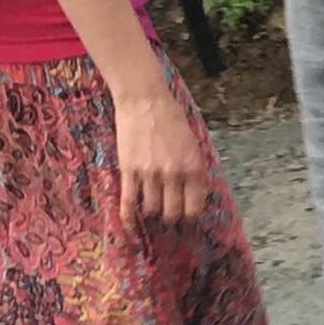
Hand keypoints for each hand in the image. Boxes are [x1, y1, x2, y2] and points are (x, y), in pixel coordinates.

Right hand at [111, 76, 208, 229]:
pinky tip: (129, 224)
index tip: (185, 215)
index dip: (190, 215)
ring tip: (150, 207)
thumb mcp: (192, 145)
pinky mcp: (130, 170)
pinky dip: (129, 217)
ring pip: (151, 210)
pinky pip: (129, 202)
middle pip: (172, 213)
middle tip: (166, 212)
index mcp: (193, 168)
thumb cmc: (170, 119)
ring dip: (151, 212)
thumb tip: (193, 194)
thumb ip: (193, 170)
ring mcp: (150, 174)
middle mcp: (173, 174)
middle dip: (170, 216)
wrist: (144, 100)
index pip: (194, 208)